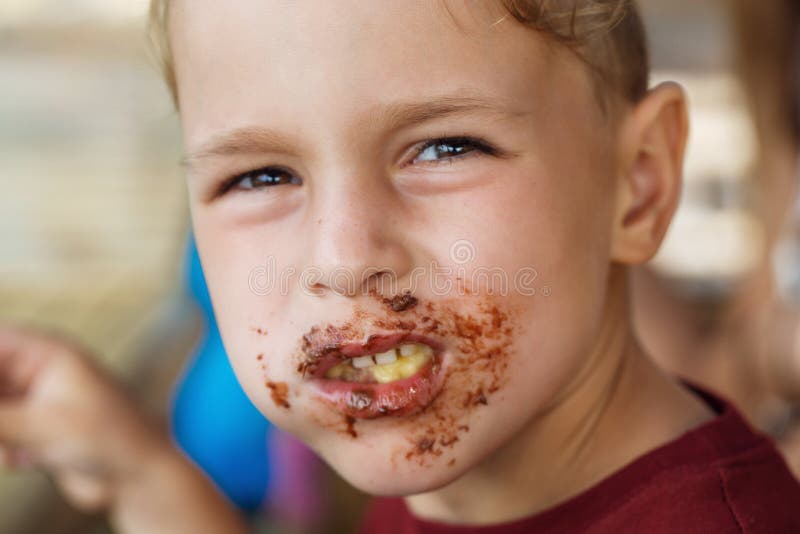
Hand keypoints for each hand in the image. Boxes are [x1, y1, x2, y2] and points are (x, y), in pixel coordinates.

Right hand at [0, 324, 248, 533]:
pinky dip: (5, 449)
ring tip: (11, 449)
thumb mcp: (41, 425)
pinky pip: (1, 436)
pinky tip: (27, 460)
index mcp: (49, 353)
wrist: (138, 475)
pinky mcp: (37, 433)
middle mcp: (41, 372)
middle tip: (4, 431)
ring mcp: (38, 403)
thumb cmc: (107, 438)